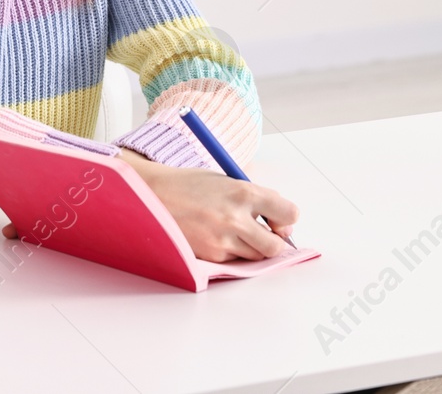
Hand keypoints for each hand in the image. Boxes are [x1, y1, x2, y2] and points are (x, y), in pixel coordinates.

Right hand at [114, 148, 298, 262]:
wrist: (152, 194)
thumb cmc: (189, 185)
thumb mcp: (225, 180)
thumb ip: (253, 198)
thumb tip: (279, 222)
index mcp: (243, 192)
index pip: (288, 212)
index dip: (286, 217)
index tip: (279, 218)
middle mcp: (236, 218)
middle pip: (276, 244)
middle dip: (274, 240)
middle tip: (264, 232)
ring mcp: (222, 240)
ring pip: (256, 255)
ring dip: (251, 247)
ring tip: (233, 230)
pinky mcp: (210, 255)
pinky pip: (233, 260)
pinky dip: (231, 252)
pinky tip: (215, 236)